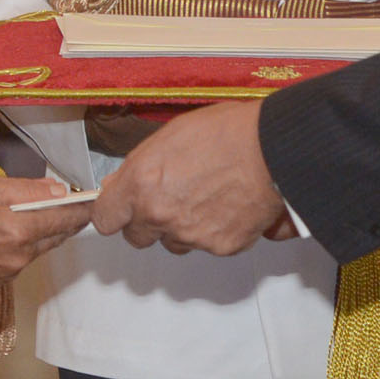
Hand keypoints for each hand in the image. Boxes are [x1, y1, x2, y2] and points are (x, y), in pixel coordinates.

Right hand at [0, 174, 92, 281]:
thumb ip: (29, 189)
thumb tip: (59, 190)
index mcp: (19, 230)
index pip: (64, 219)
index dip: (81, 208)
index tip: (91, 200)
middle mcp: (19, 256)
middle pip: (56, 236)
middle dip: (66, 219)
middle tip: (72, 202)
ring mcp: (9, 271)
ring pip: (40, 248)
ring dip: (45, 231)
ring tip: (40, 211)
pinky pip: (23, 259)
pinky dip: (26, 244)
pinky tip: (15, 230)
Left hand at [91, 99, 294, 255]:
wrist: (274, 147)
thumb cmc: (226, 131)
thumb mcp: (169, 135)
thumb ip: (139, 166)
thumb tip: (119, 184)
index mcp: (141, 184)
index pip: (106, 219)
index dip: (113, 212)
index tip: (120, 208)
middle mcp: (160, 215)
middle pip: (137, 237)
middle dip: (147, 222)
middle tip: (168, 200)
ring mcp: (191, 235)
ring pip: (173, 243)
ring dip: (181, 228)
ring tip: (205, 198)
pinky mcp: (221, 247)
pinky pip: (208, 245)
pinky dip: (215, 231)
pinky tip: (227, 206)